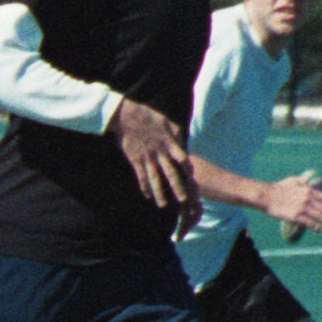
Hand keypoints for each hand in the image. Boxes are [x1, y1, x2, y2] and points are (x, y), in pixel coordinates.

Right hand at [108, 97, 194, 229]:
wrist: (129, 116)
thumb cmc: (149, 117)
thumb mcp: (168, 122)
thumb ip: (176, 134)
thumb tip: (183, 144)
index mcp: (169, 143)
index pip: (182, 158)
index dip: (187, 169)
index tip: (192, 178)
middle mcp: (159, 153)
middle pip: (170, 173)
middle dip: (177, 187)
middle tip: (184, 200)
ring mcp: (147, 158)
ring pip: (154, 179)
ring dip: (159, 193)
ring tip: (163, 206)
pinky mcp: (135, 160)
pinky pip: (140, 176)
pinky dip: (144, 187)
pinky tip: (147, 196)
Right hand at [263, 173, 321, 234]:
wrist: (267, 195)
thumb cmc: (278, 188)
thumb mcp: (292, 180)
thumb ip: (302, 181)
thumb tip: (308, 180)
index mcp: (309, 190)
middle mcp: (309, 199)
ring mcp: (303, 208)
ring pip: (320, 217)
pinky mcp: (296, 217)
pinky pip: (309, 223)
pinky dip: (317, 228)